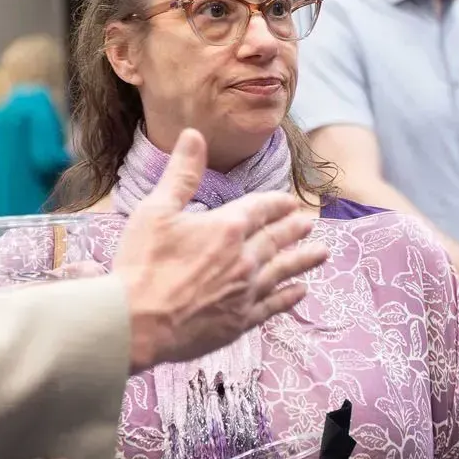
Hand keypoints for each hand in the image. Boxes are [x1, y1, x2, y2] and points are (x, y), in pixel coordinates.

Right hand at [114, 129, 328, 370]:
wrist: (136, 323)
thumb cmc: (141, 265)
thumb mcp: (155, 211)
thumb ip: (181, 174)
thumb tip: (194, 135)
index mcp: (226, 228)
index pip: (259, 209)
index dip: (275, 203)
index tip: (289, 201)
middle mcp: (243, 258)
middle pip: (276, 239)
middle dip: (293, 228)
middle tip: (309, 223)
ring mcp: (245, 292)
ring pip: (282, 271)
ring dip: (303, 259)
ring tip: (322, 252)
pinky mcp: (239, 322)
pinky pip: (272, 306)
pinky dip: (288, 297)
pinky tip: (300, 291)